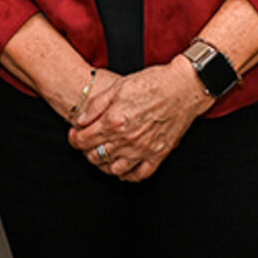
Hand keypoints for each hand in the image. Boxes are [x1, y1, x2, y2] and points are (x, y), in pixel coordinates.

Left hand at [68, 57, 211, 181]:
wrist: (183, 87)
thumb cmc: (153, 83)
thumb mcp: (118, 86)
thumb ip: (95, 106)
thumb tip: (80, 121)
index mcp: (114, 121)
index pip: (83, 140)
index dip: (74, 139)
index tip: (75, 134)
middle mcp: (127, 140)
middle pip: (95, 156)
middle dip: (87, 150)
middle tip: (89, 141)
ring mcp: (143, 150)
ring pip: (113, 169)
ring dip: (104, 163)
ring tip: (104, 153)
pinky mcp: (158, 155)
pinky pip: (138, 175)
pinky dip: (126, 174)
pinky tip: (123, 166)